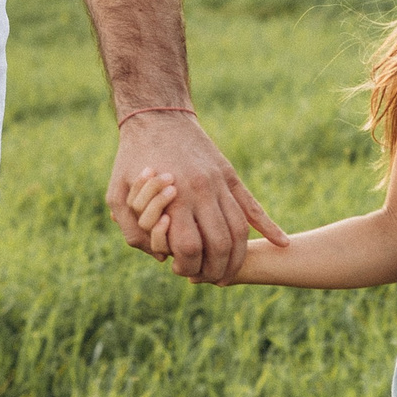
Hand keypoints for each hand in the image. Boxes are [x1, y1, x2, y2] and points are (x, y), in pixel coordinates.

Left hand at [105, 111, 286, 283]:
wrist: (157, 116)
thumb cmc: (133, 159)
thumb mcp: (117, 194)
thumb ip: (132, 230)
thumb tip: (159, 256)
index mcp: (172, 199)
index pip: (189, 248)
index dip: (188, 267)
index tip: (183, 272)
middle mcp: (200, 192)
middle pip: (220, 243)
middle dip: (217, 269)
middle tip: (212, 280)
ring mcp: (219, 183)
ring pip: (239, 229)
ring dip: (240, 256)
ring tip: (234, 271)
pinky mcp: (230, 175)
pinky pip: (252, 205)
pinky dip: (268, 226)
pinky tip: (280, 243)